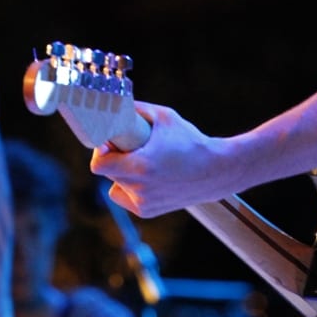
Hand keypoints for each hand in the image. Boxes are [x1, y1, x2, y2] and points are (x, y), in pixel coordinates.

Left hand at [89, 101, 228, 217]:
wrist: (217, 171)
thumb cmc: (191, 142)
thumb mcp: (164, 117)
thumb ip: (137, 110)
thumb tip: (114, 104)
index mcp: (141, 167)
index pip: (99, 165)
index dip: (100, 150)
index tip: (109, 141)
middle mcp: (140, 189)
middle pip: (108, 172)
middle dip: (114, 157)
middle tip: (129, 146)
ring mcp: (144, 203)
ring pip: (115, 184)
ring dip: (122, 173)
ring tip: (143, 162)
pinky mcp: (147, 211)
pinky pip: (125, 196)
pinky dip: (130, 187)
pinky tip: (148, 177)